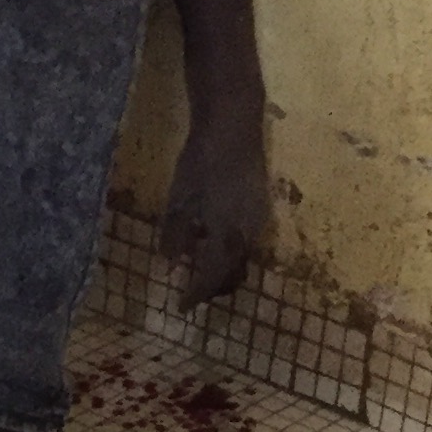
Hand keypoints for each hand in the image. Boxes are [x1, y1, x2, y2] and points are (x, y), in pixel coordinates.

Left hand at [162, 112, 271, 307]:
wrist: (234, 124)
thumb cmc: (201, 161)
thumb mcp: (179, 200)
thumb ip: (173, 236)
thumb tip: (169, 266)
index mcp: (226, 237)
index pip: (211, 278)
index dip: (196, 295)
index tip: (181, 307)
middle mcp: (248, 235)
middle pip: (232, 275)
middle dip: (212, 288)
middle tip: (192, 291)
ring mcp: (259, 221)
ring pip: (242, 259)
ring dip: (223, 269)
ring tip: (201, 267)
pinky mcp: (262, 207)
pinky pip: (247, 241)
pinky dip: (231, 250)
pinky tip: (214, 240)